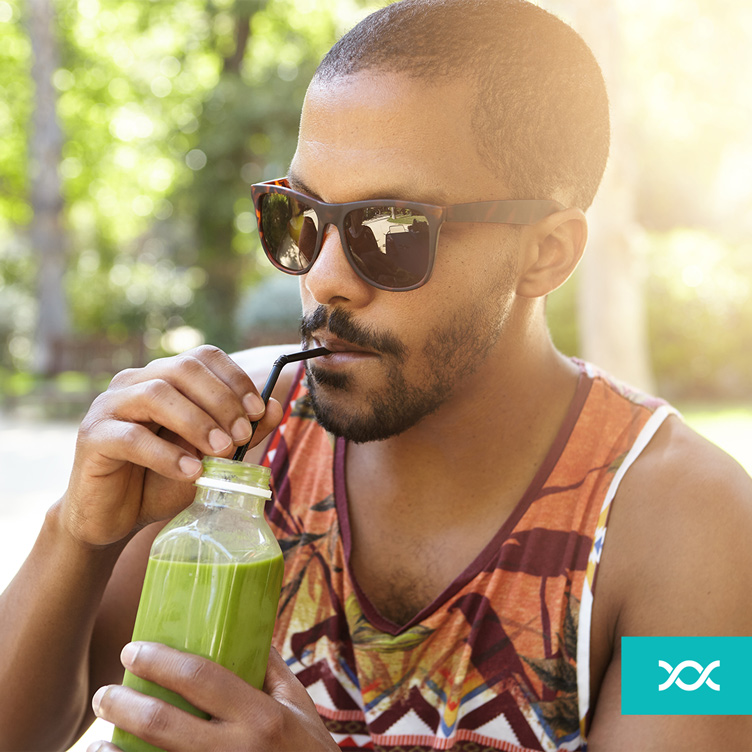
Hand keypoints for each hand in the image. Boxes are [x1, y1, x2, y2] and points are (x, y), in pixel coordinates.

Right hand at [61, 346, 282, 547]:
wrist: (116, 518)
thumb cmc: (163, 480)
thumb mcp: (210, 457)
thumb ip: (241, 432)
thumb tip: (275, 407)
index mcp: (163, 378)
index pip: (202, 357)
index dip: (234, 379)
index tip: (258, 411)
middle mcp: (134, 382)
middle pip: (182, 370)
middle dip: (220, 400)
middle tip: (241, 436)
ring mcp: (109, 406)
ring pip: (157, 395)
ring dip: (197, 422)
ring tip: (222, 451)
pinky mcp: (92, 438)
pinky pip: (132, 438)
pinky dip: (167, 454)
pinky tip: (191, 472)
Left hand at [88, 642, 338, 751]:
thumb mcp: (301, 707)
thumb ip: (273, 670)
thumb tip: (246, 626)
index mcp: (263, 716)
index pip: (201, 678)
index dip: (161, 661)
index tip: (133, 649)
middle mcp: (238, 749)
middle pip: (166, 724)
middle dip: (127, 704)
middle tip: (106, 691)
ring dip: (117, 751)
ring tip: (99, 736)